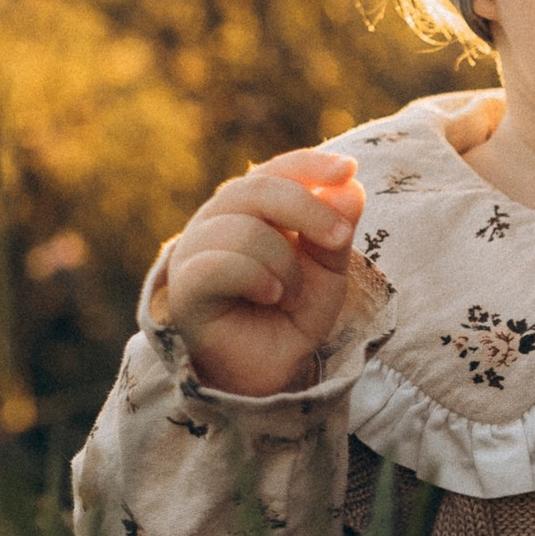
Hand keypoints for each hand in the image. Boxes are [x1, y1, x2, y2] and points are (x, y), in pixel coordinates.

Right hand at [162, 148, 364, 398]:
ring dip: (283, 263)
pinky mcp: (184, 287)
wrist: (270, 370)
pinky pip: (220, 264)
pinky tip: (270, 297)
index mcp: (248, 208)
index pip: (274, 170)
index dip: (309, 165)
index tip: (348, 169)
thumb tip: (350, 187)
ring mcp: (193, 251)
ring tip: (290, 294)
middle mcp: (215, 220)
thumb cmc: (292, 314)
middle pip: (256, 188)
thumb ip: (335, 231)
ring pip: (242, 228)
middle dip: (307, 209)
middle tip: (339, 238)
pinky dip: (256, 277)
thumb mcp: (327, 271)